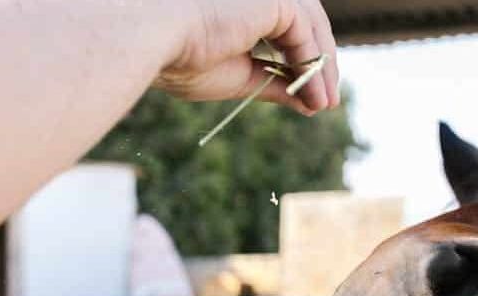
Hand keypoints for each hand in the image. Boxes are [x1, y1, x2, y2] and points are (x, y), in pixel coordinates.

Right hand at [154, 0, 339, 115]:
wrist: (151, 39)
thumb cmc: (180, 57)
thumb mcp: (240, 77)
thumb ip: (275, 83)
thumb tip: (311, 102)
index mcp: (242, 5)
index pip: (286, 27)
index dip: (303, 61)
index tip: (313, 98)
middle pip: (305, 24)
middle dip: (319, 64)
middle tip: (326, 102)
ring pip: (312, 27)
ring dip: (322, 68)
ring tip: (324, 103)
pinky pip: (307, 35)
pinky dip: (314, 67)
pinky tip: (315, 96)